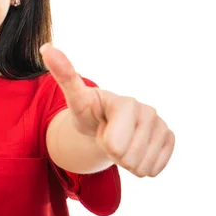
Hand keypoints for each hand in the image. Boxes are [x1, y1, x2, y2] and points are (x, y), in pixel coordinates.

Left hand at [40, 43, 174, 177]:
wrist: (103, 124)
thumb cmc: (87, 111)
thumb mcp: (75, 98)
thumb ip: (64, 75)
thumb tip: (46, 47)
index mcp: (125, 103)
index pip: (116, 145)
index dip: (107, 145)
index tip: (101, 130)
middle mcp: (148, 111)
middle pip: (130, 159)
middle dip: (116, 155)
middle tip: (109, 137)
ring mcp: (161, 125)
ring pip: (144, 166)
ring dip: (128, 162)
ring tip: (120, 143)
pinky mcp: (169, 138)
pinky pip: (156, 168)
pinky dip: (142, 166)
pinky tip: (134, 149)